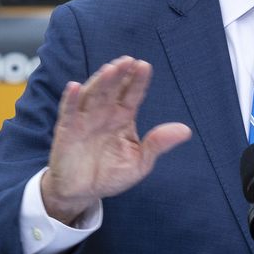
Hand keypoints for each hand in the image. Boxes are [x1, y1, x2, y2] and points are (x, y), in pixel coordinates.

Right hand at [41, 56, 192, 223]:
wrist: (83, 192)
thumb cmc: (111, 174)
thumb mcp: (140, 162)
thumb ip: (158, 144)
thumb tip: (186, 130)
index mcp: (123, 118)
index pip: (132, 95)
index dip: (137, 81)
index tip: (145, 66)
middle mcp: (104, 114)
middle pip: (113, 89)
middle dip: (120, 75)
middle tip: (128, 61)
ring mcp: (85, 120)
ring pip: (93, 95)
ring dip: (100, 82)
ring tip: (110, 69)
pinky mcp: (67, 130)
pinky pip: (69, 111)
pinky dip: (71, 99)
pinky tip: (75, 86)